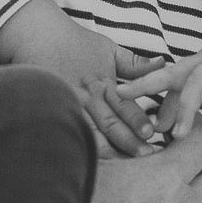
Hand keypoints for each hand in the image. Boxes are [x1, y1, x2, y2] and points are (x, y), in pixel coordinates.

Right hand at [0, 0, 163, 155]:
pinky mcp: (53, 112)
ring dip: (107, 151)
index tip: (151, 134)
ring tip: (123, 165)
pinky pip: (68, 134)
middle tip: (146, 156)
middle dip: (127, 141)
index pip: (123, 104)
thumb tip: (163, 62)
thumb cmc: (76, 43)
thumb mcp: (108, 49)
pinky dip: (80, 148)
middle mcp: (86, 98)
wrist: (38, 36)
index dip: (136, 119)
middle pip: (108, 123)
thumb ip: (135, 63)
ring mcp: (69, 107)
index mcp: (103, 83)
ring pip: (89, 134)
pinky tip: (90, 163)